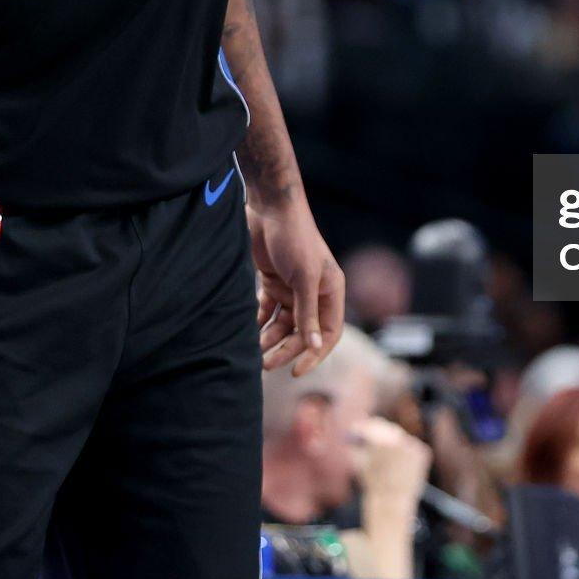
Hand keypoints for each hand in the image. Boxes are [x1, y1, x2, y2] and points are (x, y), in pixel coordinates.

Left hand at [250, 192, 344, 376]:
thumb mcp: (304, 277)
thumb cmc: (294, 238)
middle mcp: (314, 293)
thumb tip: (315, 346)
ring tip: (254, 351)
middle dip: (286, 349)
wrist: (270, 207)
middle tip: (266, 364)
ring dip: (271, 338)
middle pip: (303, 332)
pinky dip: (259, 322)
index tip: (296, 371)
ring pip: (284, 324)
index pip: (329, 333)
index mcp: (331, 291)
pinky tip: (248, 333)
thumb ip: (308, 312)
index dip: (315, 354)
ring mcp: (292, 288)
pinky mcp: (273, 282)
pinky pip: (268, 310)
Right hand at [355, 415, 432, 513]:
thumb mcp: (359, 462)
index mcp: (381, 440)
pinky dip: (406, 453)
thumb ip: (357, 444)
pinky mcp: (423, 451)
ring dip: (393, 446)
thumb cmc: (373, 483)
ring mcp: (413, 444)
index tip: (361, 429)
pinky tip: (402, 471)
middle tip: (376, 438)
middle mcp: (399, 439)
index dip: (366, 427)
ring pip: (400, 439)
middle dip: (381, 432)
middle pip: (389, 428)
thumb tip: (358, 433)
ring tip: (390, 469)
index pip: (374, 425)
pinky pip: (411, 447)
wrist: (393, 501)